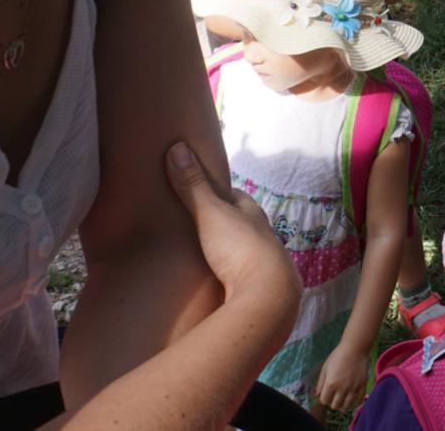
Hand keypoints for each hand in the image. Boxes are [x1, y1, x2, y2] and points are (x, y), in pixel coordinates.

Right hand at [164, 141, 296, 309]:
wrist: (267, 296)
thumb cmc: (240, 248)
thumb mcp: (211, 213)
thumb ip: (193, 185)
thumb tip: (177, 147)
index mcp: (252, 213)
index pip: (233, 196)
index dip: (216, 192)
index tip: (197, 189)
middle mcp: (261, 234)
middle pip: (237, 223)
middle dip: (219, 222)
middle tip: (192, 222)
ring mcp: (260, 261)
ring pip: (239, 250)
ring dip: (222, 250)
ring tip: (197, 253)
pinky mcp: (254, 286)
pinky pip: (236, 274)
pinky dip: (223, 273)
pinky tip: (210, 280)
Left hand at [313, 341, 368, 411]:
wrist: (355, 348)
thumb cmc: (338, 356)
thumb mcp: (325, 368)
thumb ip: (320, 383)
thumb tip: (316, 395)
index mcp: (331, 384)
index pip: (325, 401)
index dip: (324, 399)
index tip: (326, 394)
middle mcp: (342, 388)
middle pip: (335, 406)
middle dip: (333, 403)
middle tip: (335, 397)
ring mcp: (353, 388)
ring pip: (347, 406)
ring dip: (343, 405)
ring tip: (343, 400)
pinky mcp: (362, 385)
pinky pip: (359, 399)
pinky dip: (355, 402)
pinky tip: (353, 398)